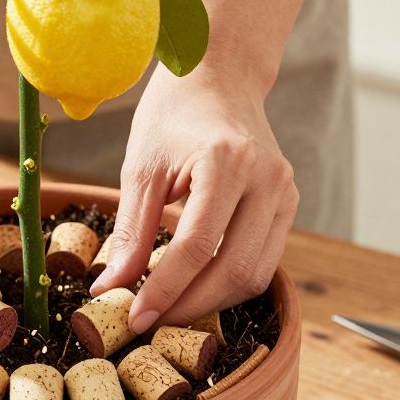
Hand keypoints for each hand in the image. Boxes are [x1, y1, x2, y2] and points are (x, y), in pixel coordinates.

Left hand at [90, 64, 298, 332]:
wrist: (218, 77)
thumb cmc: (173, 114)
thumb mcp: (141, 168)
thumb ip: (130, 232)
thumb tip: (111, 289)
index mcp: (227, 161)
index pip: (196, 246)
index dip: (164, 290)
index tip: (134, 317)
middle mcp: (267, 179)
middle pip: (234, 270)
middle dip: (190, 306)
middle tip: (149, 322)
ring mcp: (285, 192)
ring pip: (256, 274)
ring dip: (212, 302)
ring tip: (168, 309)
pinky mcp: (288, 204)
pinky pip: (264, 260)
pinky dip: (229, 282)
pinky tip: (195, 286)